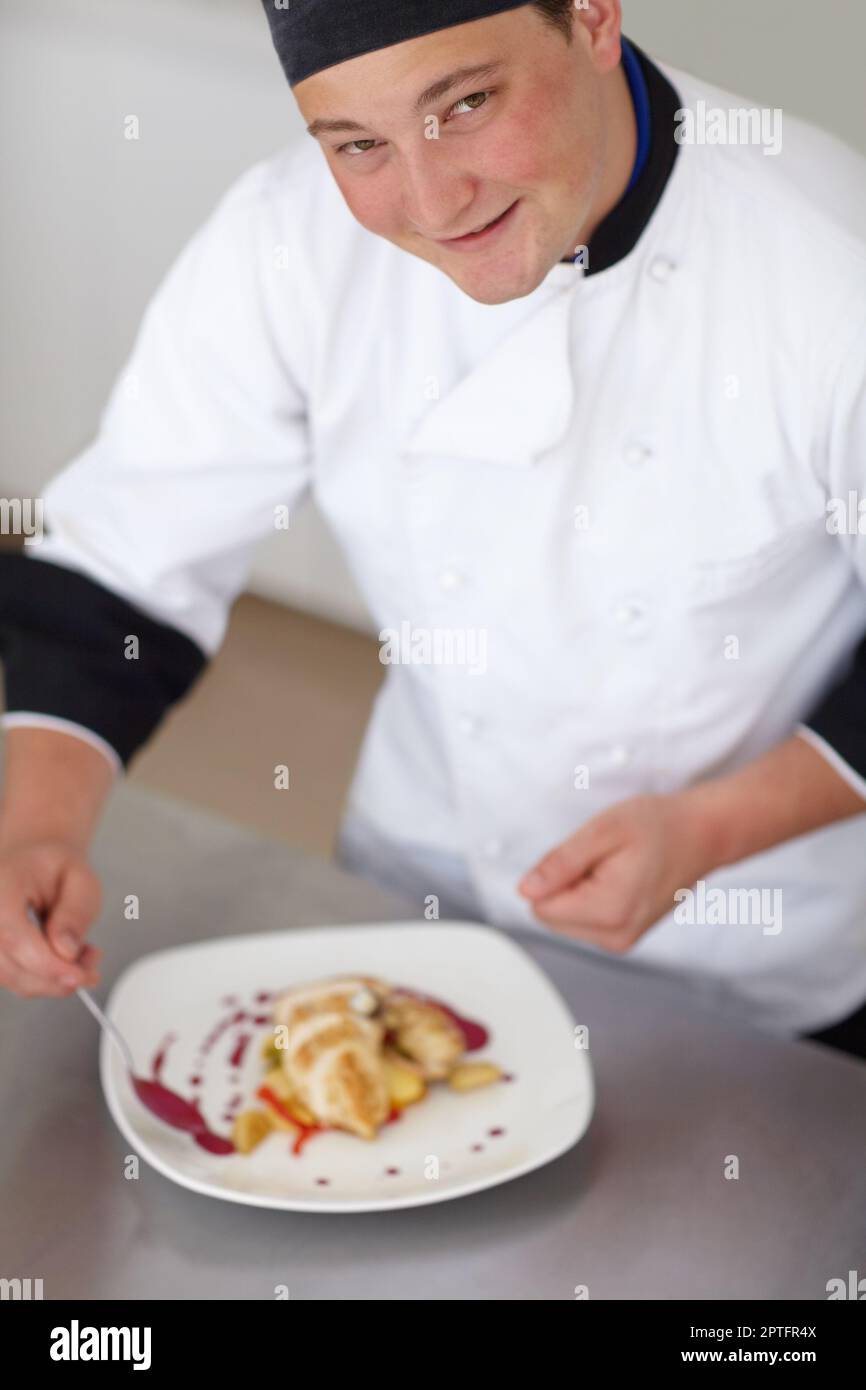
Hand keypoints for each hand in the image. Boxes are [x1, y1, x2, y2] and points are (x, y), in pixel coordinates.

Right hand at [0, 840, 102, 997]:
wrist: (32, 861)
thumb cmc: (54, 867)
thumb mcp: (80, 879)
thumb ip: (76, 912)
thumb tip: (66, 951)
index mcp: (0, 887)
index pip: (13, 936)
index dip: (47, 964)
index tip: (81, 975)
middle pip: (9, 966)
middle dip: (56, 977)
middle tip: (92, 968)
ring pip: (12, 979)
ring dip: (53, 980)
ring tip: (84, 958)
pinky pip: (15, 978)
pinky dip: (45, 978)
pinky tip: (66, 960)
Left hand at [517, 793, 716, 952]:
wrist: (704, 835)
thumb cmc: (659, 825)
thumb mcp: (602, 830)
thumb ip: (560, 863)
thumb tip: (525, 890)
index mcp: (608, 911)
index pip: (541, 906)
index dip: (555, 874)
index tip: (589, 856)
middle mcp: (615, 936)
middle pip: (551, 915)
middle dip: (566, 884)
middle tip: (603, 859)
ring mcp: (622, 940)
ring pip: (565, 918)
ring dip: (579, 889)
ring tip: (615, 866)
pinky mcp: (624, 937)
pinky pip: (584, 919)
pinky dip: (593, 896)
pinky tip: (621, 877)